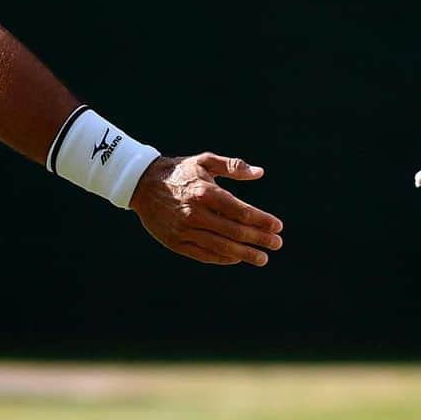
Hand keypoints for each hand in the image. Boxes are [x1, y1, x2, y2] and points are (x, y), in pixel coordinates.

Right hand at [130, 153, 283, 265]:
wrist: (142, 184)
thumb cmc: (180, 171)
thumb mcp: (205, 161)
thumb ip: (233, 166)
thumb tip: (259, 173)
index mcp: (205, 192)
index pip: (240, 212)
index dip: (262, 220)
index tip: (278, 226)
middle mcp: (195, 213)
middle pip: (235, 231)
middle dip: (259, 238)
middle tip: (277, 244)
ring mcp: (185, 230)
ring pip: (221, 247)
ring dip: (245, 254)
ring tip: (263, 258)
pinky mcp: (175, 242)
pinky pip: (204, 254)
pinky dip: (223, 258)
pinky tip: (237, 258)